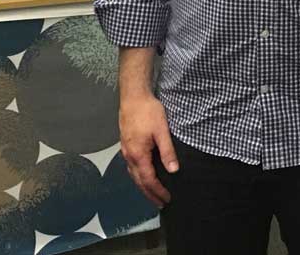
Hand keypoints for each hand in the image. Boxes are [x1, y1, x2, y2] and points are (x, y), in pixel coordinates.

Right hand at [119, 92, 178, 207]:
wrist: (133, 97)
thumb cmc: (148, 111)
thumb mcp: (162, 131)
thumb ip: (167, 151)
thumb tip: (174, 169)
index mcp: (138, 155)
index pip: (148, 180)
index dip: (158, 191)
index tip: (167, 199)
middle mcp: (129, 156)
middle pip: (139, 181)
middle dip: (149, 194)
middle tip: (160, 203)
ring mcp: (126, 150)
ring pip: (133, 174)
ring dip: (143, 186)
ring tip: (152, 194)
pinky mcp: (126, 145)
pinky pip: (131, 166)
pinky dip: (138, 176)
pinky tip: (143, 175)